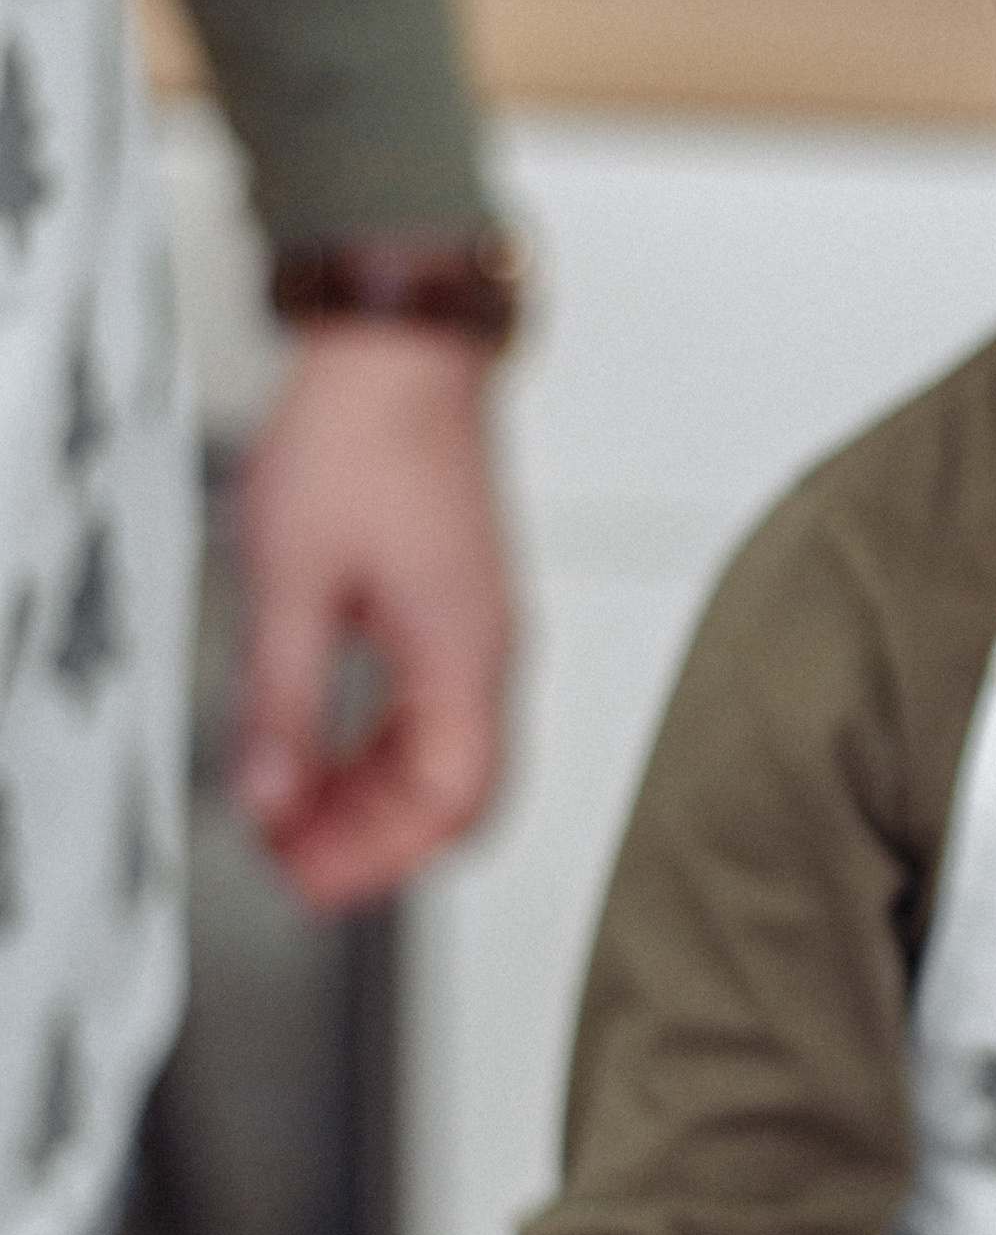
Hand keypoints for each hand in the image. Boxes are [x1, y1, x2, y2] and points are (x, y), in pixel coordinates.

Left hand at [232, 321, 512, 908]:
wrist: (402, 352)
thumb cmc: (365, 436)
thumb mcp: (293, 580)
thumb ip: (284, 701)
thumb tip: (271, 795)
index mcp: (465, 653)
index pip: (452, 802)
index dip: (382, 858)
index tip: (311, 882)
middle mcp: (486, 652)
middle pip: (455, 795)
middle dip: (374, 844)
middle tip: (292, 863)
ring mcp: (476, 634)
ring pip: (444, 759)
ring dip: (372, 800)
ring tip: (293, 818)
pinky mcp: (454, 612)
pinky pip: (430, 714)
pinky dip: (377, 753)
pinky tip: (323, 756)